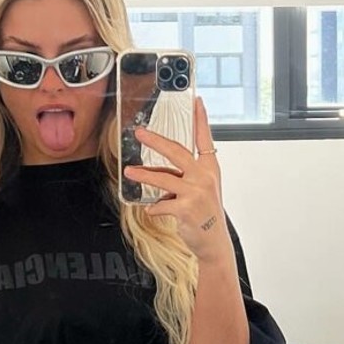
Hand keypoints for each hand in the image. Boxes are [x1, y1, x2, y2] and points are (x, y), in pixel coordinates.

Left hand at [122, 95, 229, 261]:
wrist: (214, 242)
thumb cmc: (205, 214)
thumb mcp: (200, 190)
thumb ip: (182, 176)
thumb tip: (153, 171)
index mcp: (210, 169)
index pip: (205, 139)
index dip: (201, 120)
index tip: (197, 101)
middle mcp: (204, 177)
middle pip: (177, 152)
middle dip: (156, 141)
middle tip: (140, 133)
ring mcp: (196, 193)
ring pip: (163, 178)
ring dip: (143, 175)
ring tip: (129, 172)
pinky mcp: (186, 209)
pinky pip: (160, 204)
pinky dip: (154, 208)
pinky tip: (152, 210)